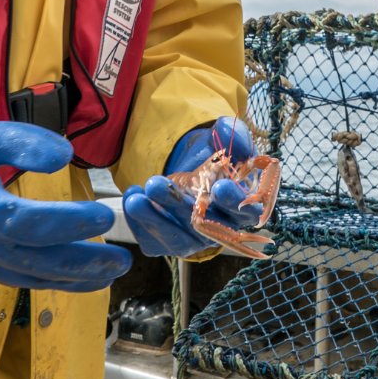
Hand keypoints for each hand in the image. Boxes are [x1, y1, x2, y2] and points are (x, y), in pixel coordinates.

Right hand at [0, 96, 130, 291]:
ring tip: (112, 271)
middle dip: (81, 261)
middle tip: (121, 257)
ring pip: (31, 276)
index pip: (23, 221)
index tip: (102, 214)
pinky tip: (87, 279)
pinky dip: (58, 283)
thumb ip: (23, 142)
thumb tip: (64, 156)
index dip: (64, 222)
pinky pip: (24, 279)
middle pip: (33, 259)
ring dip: (75, 278)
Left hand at [121, 118, 263, 257]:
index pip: (244, 210)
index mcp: (239, 207)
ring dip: (153, 217)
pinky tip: (133, 195)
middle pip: (202, 226)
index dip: (233, 201)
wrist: (185, 178)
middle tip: (157, 184)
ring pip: (174, 236)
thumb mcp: (225, 141)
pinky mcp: (165, 243)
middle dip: (177, 204)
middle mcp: (217, 230)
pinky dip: (138, 220)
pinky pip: (151, 240)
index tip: (219, 186)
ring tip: (136, 196)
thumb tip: (230, 135)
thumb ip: (234, 135)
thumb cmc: (212, 163)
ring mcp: (191, 240)